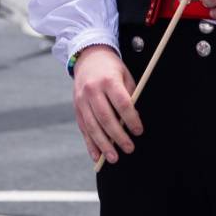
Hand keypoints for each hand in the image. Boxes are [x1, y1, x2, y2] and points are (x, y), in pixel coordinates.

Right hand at [73, 45, 142, 164]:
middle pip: (106, 118)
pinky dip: (90, 144)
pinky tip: (97, 156)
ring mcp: (82, 100)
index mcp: (108, 80)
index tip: (139, 131)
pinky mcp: (76, 108)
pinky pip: (83, 129)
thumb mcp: (124, 75)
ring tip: (114, 158)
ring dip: (104, 145)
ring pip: (93, 126)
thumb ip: (129, 96)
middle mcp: (92, 90)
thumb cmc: (111, 68)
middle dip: (118, 136)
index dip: (131, 119)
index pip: (121, 103)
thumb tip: (134, 120)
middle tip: (129, 148)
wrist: (88, 57)